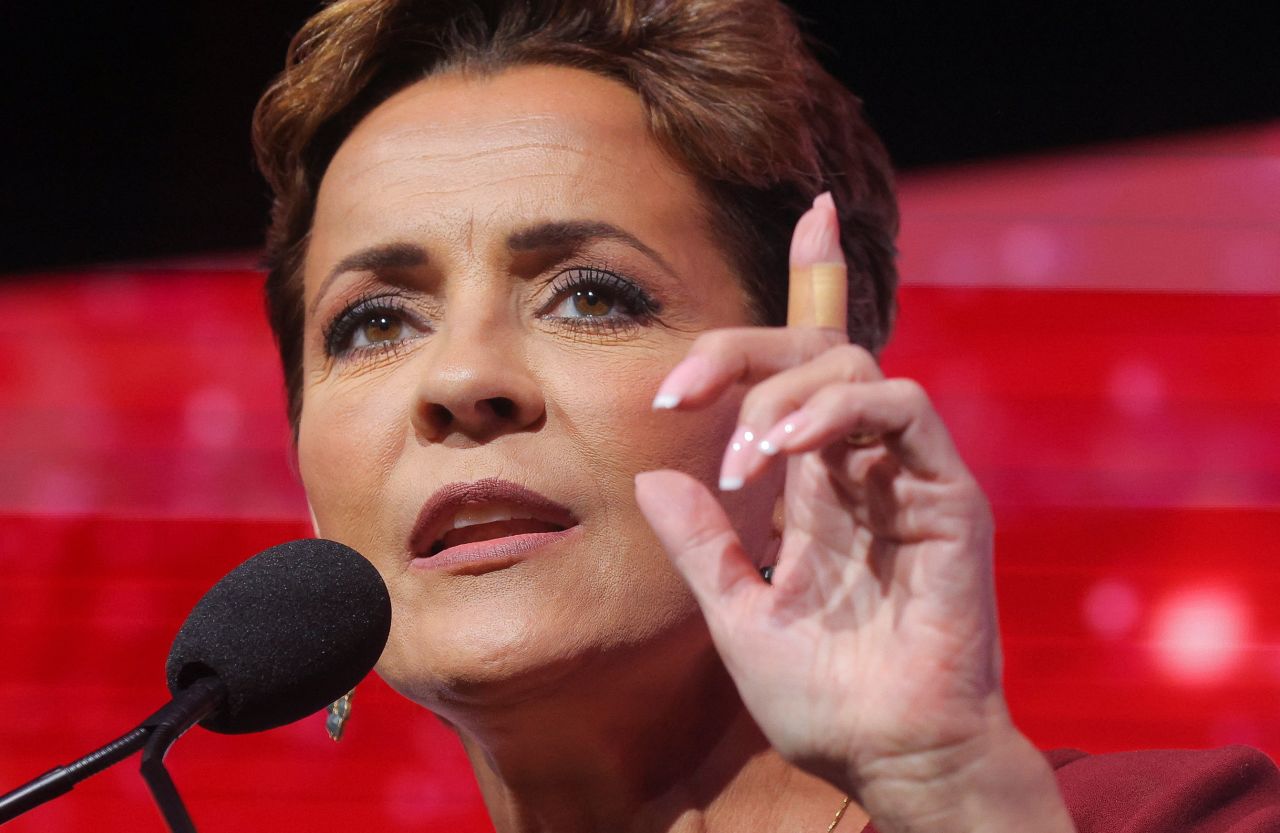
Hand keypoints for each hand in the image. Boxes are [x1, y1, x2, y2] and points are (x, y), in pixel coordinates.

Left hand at [634, 198, 1073, 831]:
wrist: (886, 757)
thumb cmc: (822, 695)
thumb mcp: (736, 612)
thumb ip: (702, 545)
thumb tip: (655, 480)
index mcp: (819, 480)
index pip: (816, 364)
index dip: (817, 283)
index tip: (813, 213)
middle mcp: (864, 464)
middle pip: (819, 351)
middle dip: (745, 348)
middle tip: (679, 391)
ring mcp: (909, 474)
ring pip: (854, 368)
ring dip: (782, 395)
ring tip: (740, 456)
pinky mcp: (947, 495)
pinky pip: (902, 409)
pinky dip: (838, 412)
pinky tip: (786, 451)